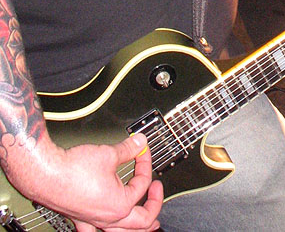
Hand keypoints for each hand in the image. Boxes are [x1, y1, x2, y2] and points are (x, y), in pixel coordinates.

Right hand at [8, 131, 162, 231]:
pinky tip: (103, 226)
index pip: (141, 184)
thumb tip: (139, 143)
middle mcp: (108, 218)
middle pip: (141, 221)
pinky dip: (103, 229)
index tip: (142, 150)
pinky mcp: (80, 217)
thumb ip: (128, 149)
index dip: (145, 163)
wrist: (46, 174)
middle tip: (156, 189)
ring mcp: (93, 220)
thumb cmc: (73, 169)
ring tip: (149, 223)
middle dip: (154, 205)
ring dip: (137, 227)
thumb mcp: (108, 154)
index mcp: (120, 204)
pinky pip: (94, 231)